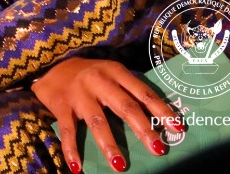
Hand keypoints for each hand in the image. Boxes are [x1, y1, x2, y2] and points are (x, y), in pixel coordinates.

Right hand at [32, 57, 182, 172]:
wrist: (51, 65)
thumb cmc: (89, 74)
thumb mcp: (111, 73)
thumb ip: (128, 90)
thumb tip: (158, 117)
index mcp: (115, 72)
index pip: (143, 93)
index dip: (161, 110)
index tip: (178, 128)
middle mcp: (98, 81)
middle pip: (125, 106)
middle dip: (143, 129)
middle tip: (158, 149)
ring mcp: (79, 94)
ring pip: (98, 121)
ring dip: (109, 145)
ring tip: (120, 166)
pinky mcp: (61, 105)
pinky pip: (68, 130)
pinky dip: (72, 149)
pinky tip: (78, 167)